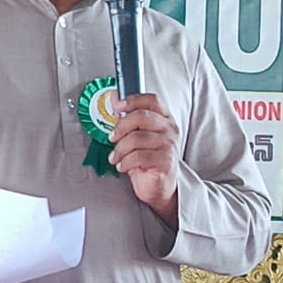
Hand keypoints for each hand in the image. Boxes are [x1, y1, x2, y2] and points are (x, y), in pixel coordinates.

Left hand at [108, 93, 179, 227]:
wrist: (158, 186)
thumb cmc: (147, 159)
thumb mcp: (135, 135)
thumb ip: (126, 116)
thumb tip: (113, 96)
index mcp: (164, 119)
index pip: (151, 100)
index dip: (133, 100)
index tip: (117, 106)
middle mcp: (169, 129)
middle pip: (141, 116)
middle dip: (121, 126)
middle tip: (112, 137)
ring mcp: (169, 145)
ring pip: (136, 138)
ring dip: (120, 149)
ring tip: (116, 157)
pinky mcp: (165, 161)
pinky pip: (138, 156)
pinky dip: (125, 162)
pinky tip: (123, 166)